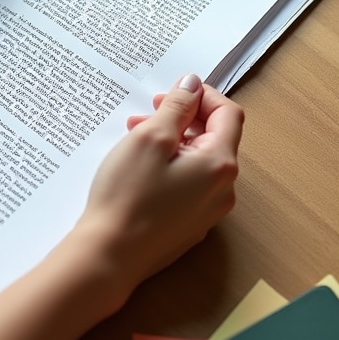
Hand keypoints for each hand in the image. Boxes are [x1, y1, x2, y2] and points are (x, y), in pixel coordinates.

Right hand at [70, 73, 242, 314]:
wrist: (111, 255)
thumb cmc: (128, 196)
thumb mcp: (151, 137)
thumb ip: (177, 106)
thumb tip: (193, 84)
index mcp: (219, 164)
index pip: (228, 114)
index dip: (202, 96)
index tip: (173, 91)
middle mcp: (222, 189)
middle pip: (213, 138)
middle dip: (181, 119)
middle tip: (146, 113)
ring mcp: (207, 211)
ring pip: (198, 162)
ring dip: (171, 142)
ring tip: (134, 138)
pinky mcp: (188, 225)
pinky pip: (187, 185)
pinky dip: (168, 167)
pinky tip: (139, 169)